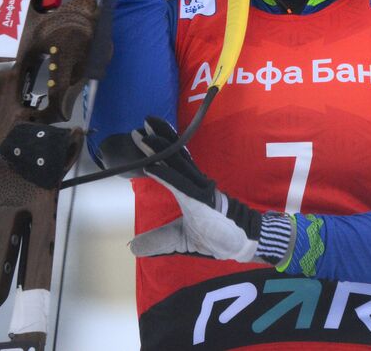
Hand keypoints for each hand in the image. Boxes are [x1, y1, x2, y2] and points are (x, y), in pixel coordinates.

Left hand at [100, 117, 295, 265]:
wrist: (238, 244)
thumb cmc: (214, 237)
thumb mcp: (179, 239)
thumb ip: (159, 239)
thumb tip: (132, 246)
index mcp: (191, 188)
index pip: (174, 163)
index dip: (160, 149)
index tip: (145, 134)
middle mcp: (195, 183)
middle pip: (175, 156)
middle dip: (159, 138)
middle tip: (143, 123)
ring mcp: (199, 190)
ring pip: (177, 164)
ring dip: (159, 149)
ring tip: (144, 134)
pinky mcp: (200, 201)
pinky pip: (180, 185)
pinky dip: (165, 175)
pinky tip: (151, 166)